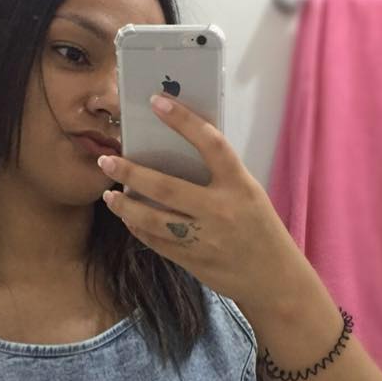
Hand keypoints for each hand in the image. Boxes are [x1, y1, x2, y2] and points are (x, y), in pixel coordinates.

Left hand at [98, 93, 299, 308]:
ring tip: (109, 195)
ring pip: (152, 219)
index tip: (157, 102)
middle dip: (130, 172)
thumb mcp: (249, 194)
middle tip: (107, 161)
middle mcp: (220, 210)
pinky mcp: (192, 260)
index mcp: (239, 186)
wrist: (273, 278)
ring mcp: (204, 238)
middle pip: (165, 187)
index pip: (210, 144)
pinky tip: (128, 218)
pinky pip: (156, 241)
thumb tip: (177, 152)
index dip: (183, 121)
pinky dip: (137, 228)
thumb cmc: (260, 228)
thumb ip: (219, 176)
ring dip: (125, 206)